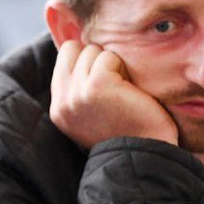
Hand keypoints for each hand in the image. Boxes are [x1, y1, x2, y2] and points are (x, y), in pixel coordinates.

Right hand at [49, 40, 177, 148]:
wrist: (144, 155)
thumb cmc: (128, 133)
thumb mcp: (92, 114)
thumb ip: (79, 89)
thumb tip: (82, 48)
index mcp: (58, 109)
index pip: (63, 58)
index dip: (85, 61)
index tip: (104, 80)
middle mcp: (62, 101)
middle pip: (74, 49)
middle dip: (96, 60)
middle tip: (115, 87)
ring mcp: (76, 93)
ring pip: (91, 50)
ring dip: (112, 65)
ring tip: (122, 92)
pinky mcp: (96, 85)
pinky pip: (108, 57)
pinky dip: (123, 68)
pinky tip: (129, 91)